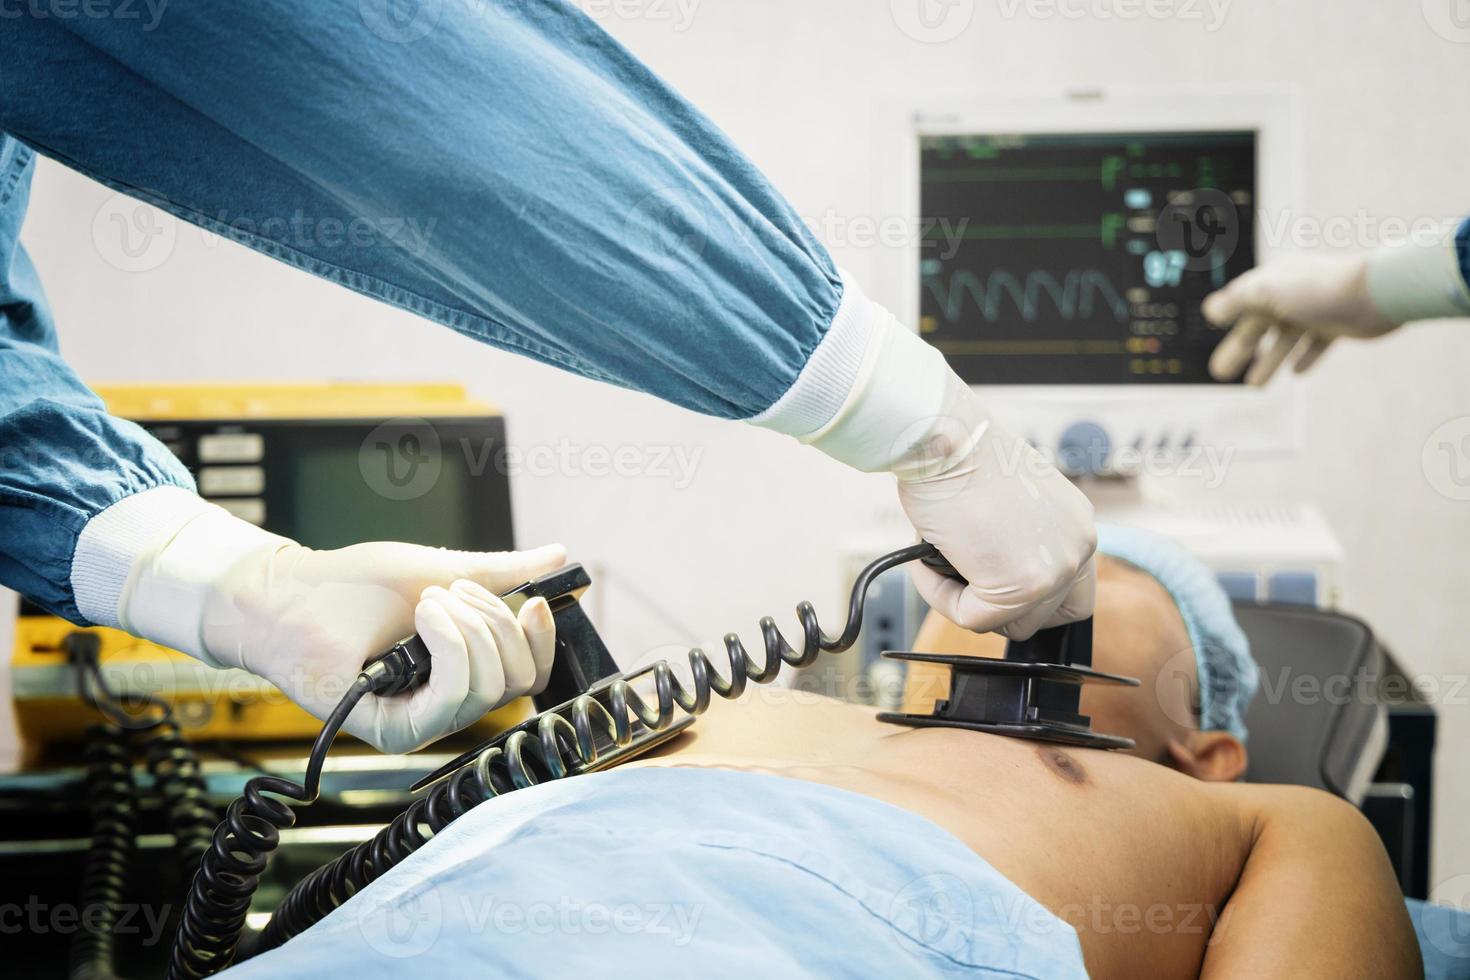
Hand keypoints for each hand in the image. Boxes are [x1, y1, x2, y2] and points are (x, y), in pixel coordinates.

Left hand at [203, 540, 565, 752]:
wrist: (295, 592)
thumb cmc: (357, 585)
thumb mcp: (446, 571)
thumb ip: (502, 573)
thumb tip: (557, 555)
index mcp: (466, 670)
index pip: (530, 673)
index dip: (542, 638)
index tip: (536, 600)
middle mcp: (450, 703)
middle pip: (518, 679)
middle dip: (496, 622)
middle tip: (449, 592)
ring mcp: (425, 721)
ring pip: (490, 687)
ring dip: (467, 628)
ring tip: (426, 602)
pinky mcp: (398, 732)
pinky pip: (454, 695)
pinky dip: (449, 645)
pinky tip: (423, 617)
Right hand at [765, 272, 1096, 638]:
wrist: (943, 436)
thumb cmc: (960, 455)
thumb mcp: (1006, 505)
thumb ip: (1015, 542)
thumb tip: (989, 576)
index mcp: (1077, 525)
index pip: (1073, 595)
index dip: (1030, 602)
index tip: (994, 589)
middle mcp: (1077, 548)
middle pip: (1044, 618)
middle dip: (997, 606)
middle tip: (960, 577)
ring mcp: (1054, 570)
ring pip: (1009, 624)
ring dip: (966, 601)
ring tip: (939, 559)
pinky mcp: (1020, 586)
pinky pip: (972, 618)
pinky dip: (940, 595)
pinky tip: (927, 559)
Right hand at [1203, 255, 1399, 383]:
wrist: (1375, 294)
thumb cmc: (1318, 289)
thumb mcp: (1266, 291)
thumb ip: (1235, 300)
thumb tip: (1210, 312)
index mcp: (1273, 281)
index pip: (1242, 299)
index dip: (1226, 315)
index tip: (1211, 327)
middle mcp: (1292, 295)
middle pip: (1258, 327)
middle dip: (1239, 350)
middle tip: (1219, 373)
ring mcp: (1315, 311)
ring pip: (1284, 341)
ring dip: (1268, 363)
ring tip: (1254, 386)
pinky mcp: (1338, 325)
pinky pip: (1316, 345)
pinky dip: (1305, 359)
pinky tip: (1297, 373)